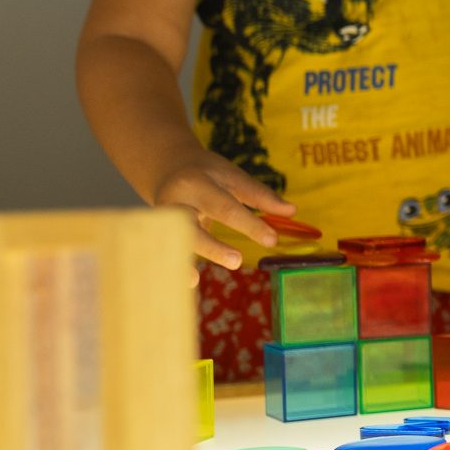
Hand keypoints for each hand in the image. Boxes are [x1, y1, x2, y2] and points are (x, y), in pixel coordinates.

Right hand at [153, 155, 289, 269]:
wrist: (167, 167)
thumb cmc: (207, 174)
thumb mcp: (233, 177)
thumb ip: (260, 195)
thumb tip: (292, 211)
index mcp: (198, 184)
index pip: (226, 207)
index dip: (250, 224)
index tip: (272, 240)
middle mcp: (175, 202)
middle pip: (191, 226)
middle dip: (211, 246)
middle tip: (236, 261)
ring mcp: (160, 219)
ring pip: (171, 243)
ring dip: (182, 261)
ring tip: (193, 280)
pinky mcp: (157, 232)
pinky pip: (163, 253)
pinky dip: (174, 267)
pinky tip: (186, 283)